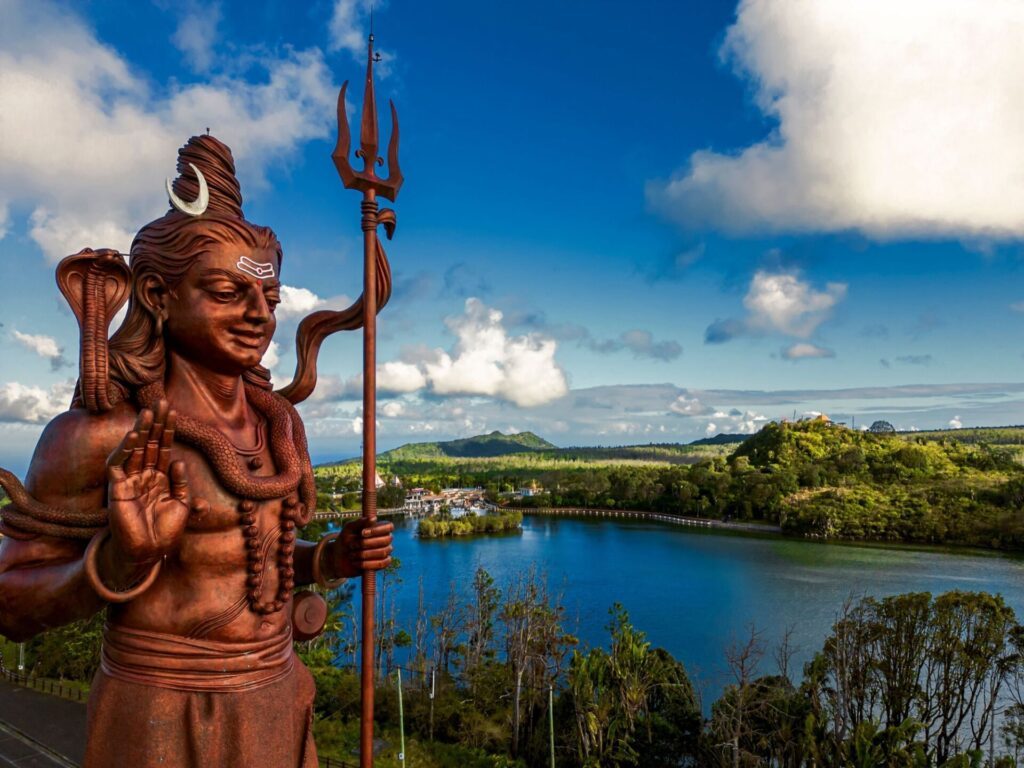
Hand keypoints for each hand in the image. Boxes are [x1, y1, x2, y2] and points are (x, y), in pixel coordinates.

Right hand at [106, 401, 189, 564]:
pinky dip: (124, 451)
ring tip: (148, 412)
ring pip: (135, 450)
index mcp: (161, 477)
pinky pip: (118, 465)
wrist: (150, 552)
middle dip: (156, 423)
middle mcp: (145, 475)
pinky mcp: (117, 489)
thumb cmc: (165, 531)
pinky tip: (132, 436)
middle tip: (162, 401)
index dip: (169, 430)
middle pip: (150, 443)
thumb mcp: (181, 505)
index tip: (174, 411)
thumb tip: (180, 461)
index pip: (165, 448)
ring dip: (141, 431)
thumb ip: (181, 483)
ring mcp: (130, 480)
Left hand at [330, 518, 393, 577]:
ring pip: (383, 552)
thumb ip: (360, 522)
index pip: (389, 527)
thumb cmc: (345, 540)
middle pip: (386, 540)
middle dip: (366, 543)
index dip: (377, 530)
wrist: (338, 558)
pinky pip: (381, 564)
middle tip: (352, 545)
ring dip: (364, 554)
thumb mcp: (349, 529)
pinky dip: (367, 564)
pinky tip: (356, 563)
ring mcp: (384, 552)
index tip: (362, 533)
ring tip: (352, 555)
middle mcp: (385, 539)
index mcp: (379, 528)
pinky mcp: (381, 564)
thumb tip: (374, 518)